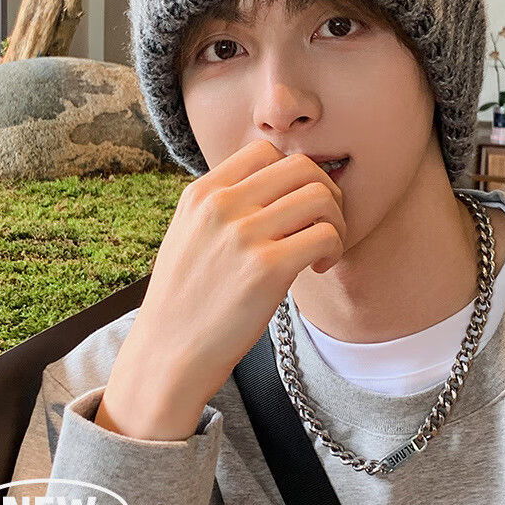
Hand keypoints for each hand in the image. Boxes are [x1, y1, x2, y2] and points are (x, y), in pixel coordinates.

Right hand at [94, 140, 345, 439]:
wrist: (168, 354)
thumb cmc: (187, 302)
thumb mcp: (189, 236)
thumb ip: (223, 207)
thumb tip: (275, 187)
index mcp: (202, 193)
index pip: (266, 150)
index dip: (294, 175)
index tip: (296, 208)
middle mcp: (221, 205)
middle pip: (302, 166)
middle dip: (325, 193)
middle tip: (323, 227)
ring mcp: (243, 234)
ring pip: (321, 196)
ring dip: (336, 222)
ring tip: (322, 251)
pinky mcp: (267, 268)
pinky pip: (326, 234)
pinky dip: (335, 249)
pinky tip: (318, 268)